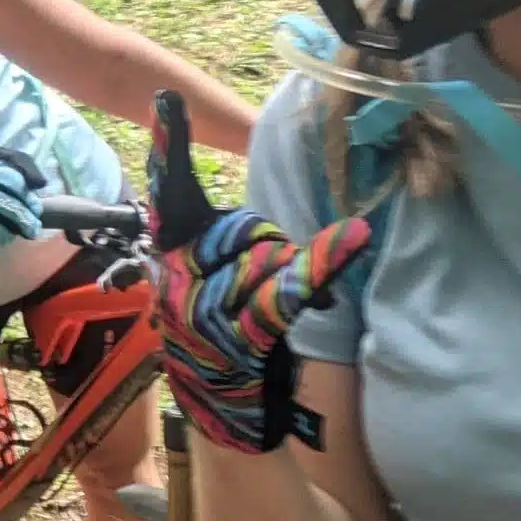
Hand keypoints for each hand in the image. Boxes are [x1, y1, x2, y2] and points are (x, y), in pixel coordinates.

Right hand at [146, 90, 371, 453]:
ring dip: (289, 279)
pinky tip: (353, 244)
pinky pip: (285, 294)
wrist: (224, 420)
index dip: (168, 149)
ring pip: (266, 259)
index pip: (170, 196)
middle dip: (271, 248)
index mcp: (172, 259)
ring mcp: (204, 311)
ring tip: (277, 314)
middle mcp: (178, 280)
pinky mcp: (240, 339)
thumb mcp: (215, 285)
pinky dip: (322, 270)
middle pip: (244, 227)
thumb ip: (230, 246)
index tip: (167, 100)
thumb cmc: (227, 345)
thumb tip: (267, 225)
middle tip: (270, 288)